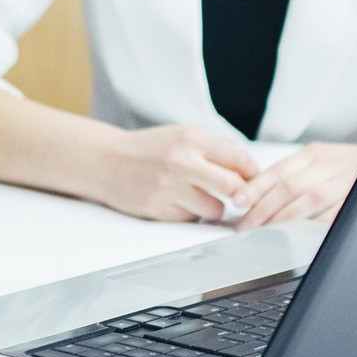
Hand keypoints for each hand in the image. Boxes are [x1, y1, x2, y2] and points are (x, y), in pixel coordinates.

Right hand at [92, 124, 260, 222]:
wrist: (105, 160)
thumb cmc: (149, 149)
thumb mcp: (182, 138)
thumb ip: (214, 152)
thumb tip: (250, 176)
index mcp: (192, 138)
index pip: (240, 159)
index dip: (252, 175)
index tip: (251, 181)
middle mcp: (182, 160)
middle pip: (234, 187)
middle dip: (242, 197)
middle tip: (239, 199)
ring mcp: (169, 186)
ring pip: (215, 209)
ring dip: (212, 207)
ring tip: (197, 197)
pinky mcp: (159, 208)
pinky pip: (190, 218)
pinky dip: (189, 213)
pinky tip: (175, 201)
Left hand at [235, 142, 356, 229]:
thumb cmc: (351, 165)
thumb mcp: (320, 160)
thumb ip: (292, 173)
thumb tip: (256, 193)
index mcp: (313, 154)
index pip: (276, 171)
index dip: (255, 189)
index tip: (238, 203)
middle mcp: (327, 166)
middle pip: (287, 186)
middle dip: (262, 208)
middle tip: (246, 225)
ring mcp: (343, 184)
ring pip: (306, 200)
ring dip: (281, 219)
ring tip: (264, 232)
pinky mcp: (355, 201)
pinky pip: (330, 215)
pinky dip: (311, 226)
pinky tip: (296, 235)